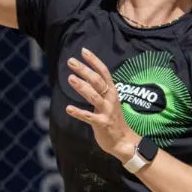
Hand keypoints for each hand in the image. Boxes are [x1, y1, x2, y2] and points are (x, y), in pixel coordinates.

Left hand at [66, 48, 141, 163]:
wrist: (124, 141)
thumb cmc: (113, 118)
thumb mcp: (109, 100)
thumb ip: (99, 89)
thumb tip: (86, 75)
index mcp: (112, 91)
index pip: (104, 72)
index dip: (94, 61)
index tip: (83, 51)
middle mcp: (110, 99)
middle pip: (97, 81)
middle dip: (84, 70)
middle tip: (71, 61)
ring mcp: (107, 111)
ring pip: (94, 96)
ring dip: (82, 87)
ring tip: (70, 78)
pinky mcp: (102, 124)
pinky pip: (89, 117)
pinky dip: (78, 112)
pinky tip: (68, 108)